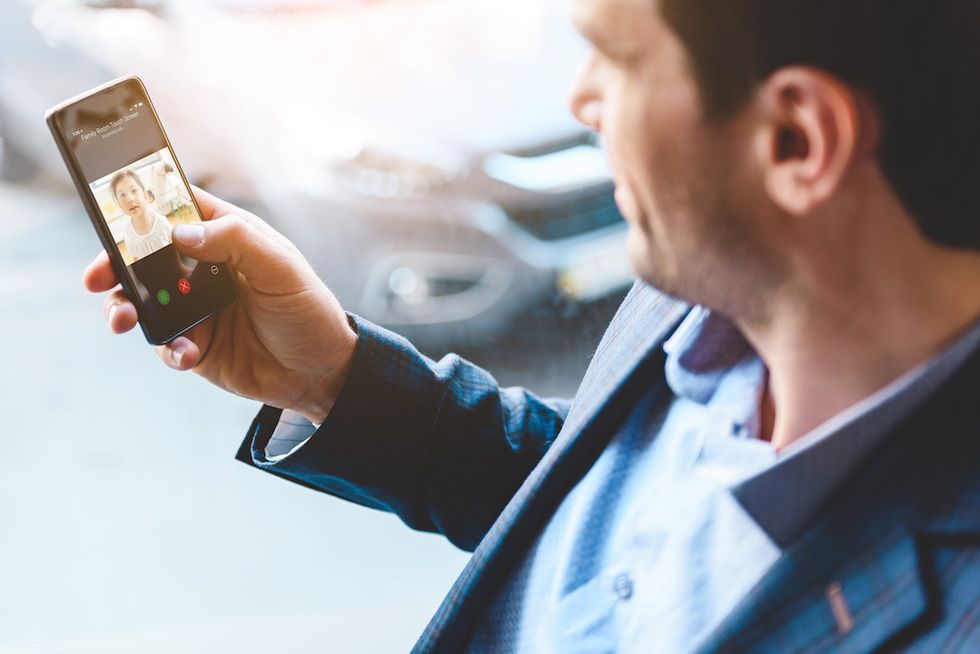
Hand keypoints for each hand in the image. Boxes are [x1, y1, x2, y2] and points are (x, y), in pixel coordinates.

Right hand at [83, 187, 356, 423]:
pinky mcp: (195, 344)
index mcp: (227, 237)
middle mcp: (205, 268)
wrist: (322, 374)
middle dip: (114, 264)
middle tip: (96, 277)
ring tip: (124, 319)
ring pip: (142, 300)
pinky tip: (187, 354)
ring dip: (125, 307)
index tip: (111, 213)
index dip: (141, 207)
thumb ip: (236, 241)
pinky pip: (164, 343)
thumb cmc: (310, 311)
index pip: (176, 209)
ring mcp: (196, 307)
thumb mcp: (282, 268)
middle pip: (145, 256)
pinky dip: (168, 348)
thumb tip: (181, 231)